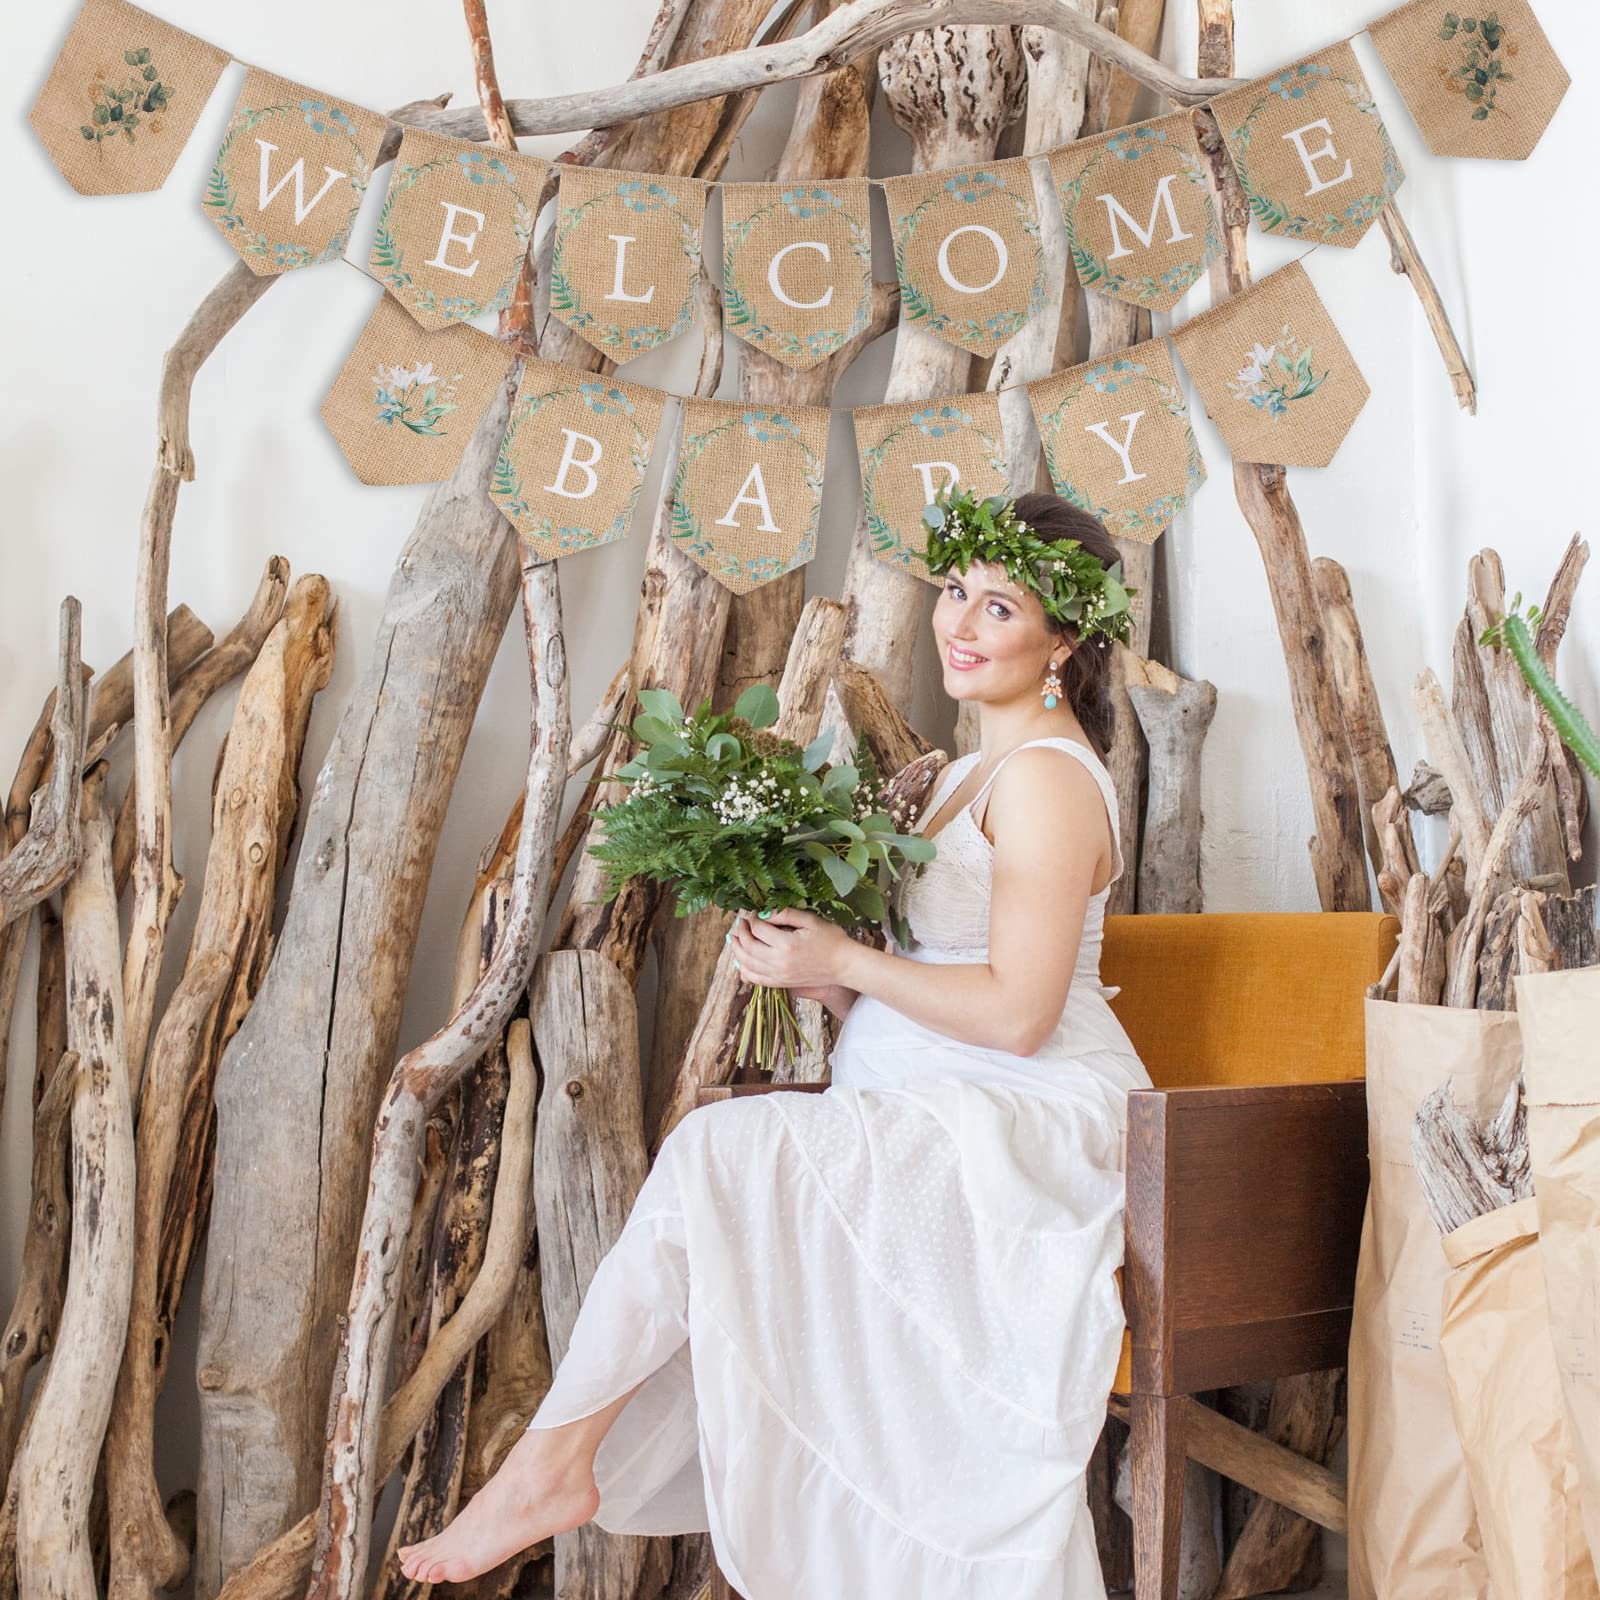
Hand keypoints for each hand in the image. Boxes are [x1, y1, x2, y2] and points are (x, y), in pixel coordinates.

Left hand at [727, 908, 854, 990]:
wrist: (845, 965)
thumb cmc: (831, 940)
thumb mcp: (810, 920)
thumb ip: (785, 914)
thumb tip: (763, 913)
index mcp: (787, 945)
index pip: (758, 929)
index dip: (752, 919)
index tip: (753, 912)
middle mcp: (780, 963)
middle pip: (748, 947)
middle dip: (740, 933)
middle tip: (740, 923)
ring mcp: (779, 976)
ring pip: (747, 965)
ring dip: (737, 951)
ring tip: (734, 939)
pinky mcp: (782, 984)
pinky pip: (756, 979)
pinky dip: (744, 970)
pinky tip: (742, 961)